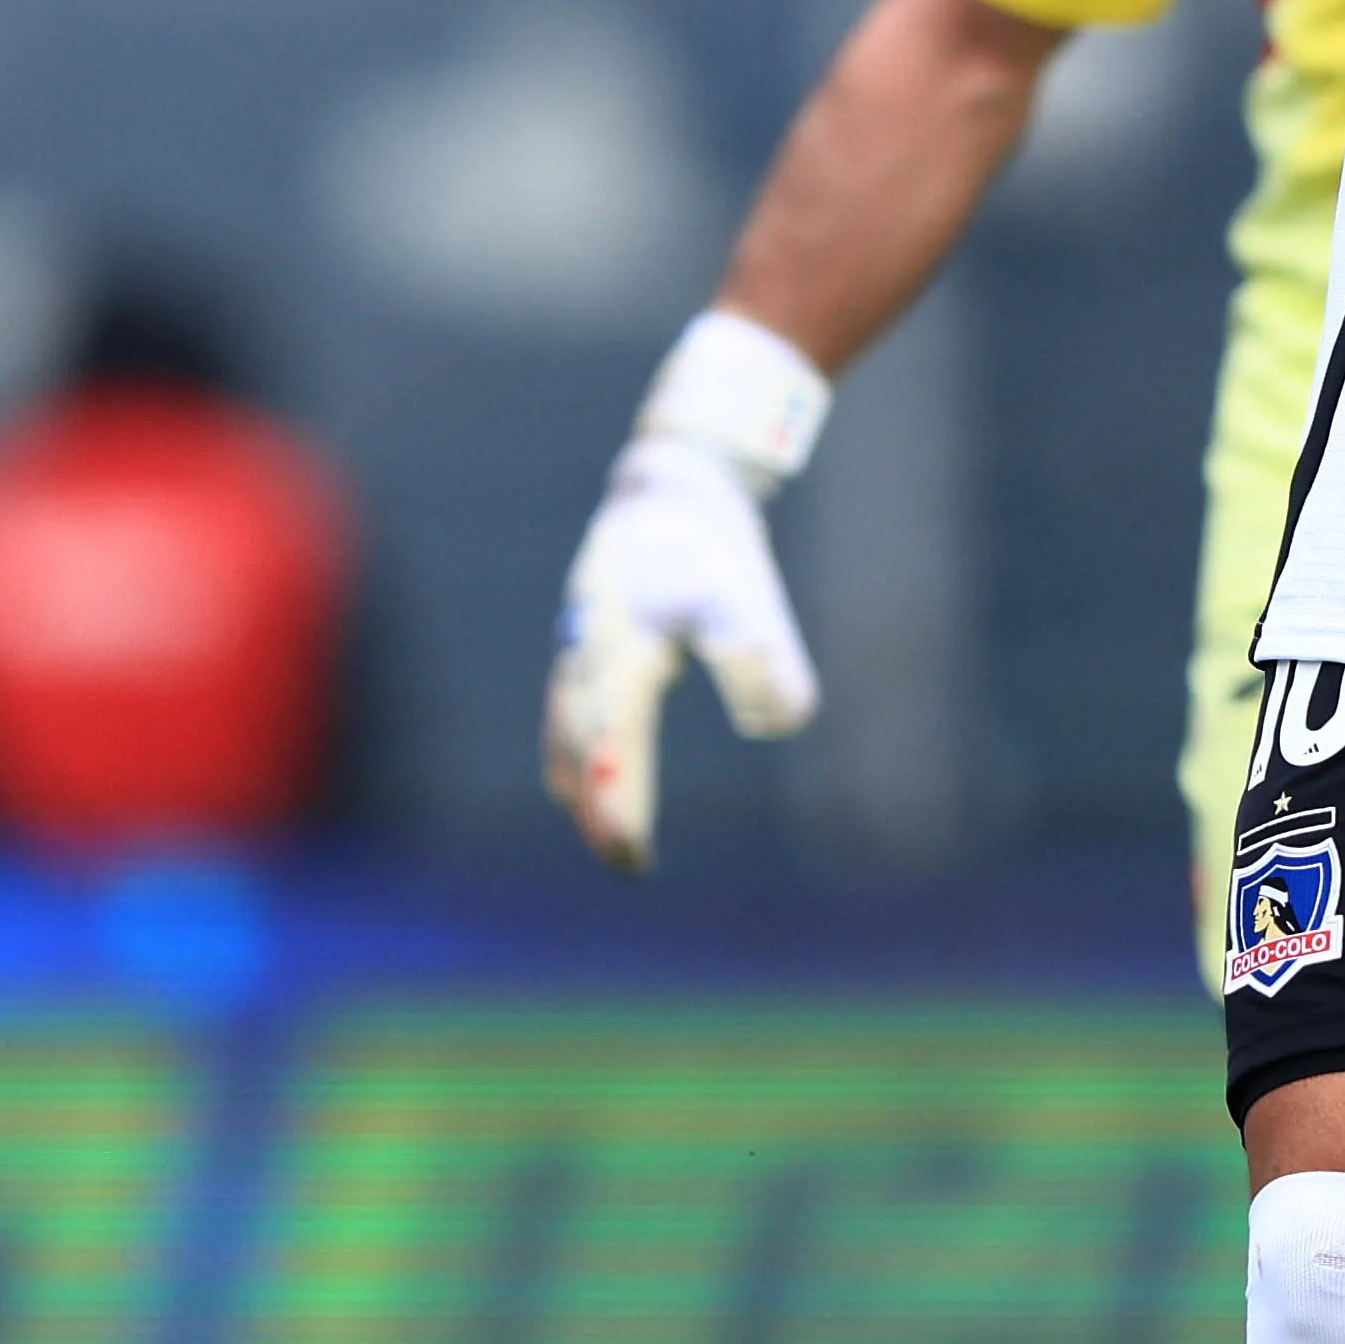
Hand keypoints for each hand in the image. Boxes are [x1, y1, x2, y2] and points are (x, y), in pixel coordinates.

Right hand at [542, 437, 822, 872]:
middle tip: (625, 860)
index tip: (634, 849)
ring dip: (583, 781)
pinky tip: (573, 782)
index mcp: (620, 644)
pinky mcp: (588, 638)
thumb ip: (761, 656)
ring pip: (568, 725)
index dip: (622, 795)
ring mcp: (579, 643)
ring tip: (600, 834)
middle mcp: (587, 649)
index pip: (616, 738)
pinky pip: (567, 706)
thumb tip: (777, 724)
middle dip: (601, 801)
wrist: (673, 483)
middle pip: (583, 742)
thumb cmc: (711, 544)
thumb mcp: (747, 597)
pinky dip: (571, 747)